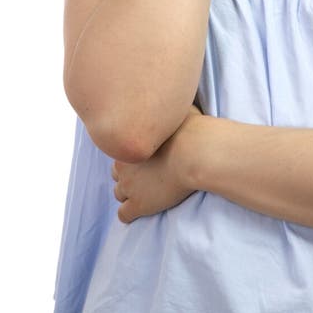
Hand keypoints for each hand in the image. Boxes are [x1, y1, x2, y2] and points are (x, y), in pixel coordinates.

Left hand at [111, 104, 212, 223]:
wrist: (195, 152)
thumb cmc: (190, 127)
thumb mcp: (177, 108)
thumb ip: (169, 107)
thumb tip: (174, 97)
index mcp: (130, 142)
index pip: (122, 151)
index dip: (136, 156)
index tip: (149, 157)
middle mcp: (124, 164)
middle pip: (117, 173)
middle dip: (130, 174)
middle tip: (148, 174)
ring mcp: (130, 186)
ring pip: (119, 193)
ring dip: (130, 193)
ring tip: (148, 193)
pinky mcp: (138, 205)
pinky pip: (124, 215)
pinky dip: (131, 212)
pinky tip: (144, 208)